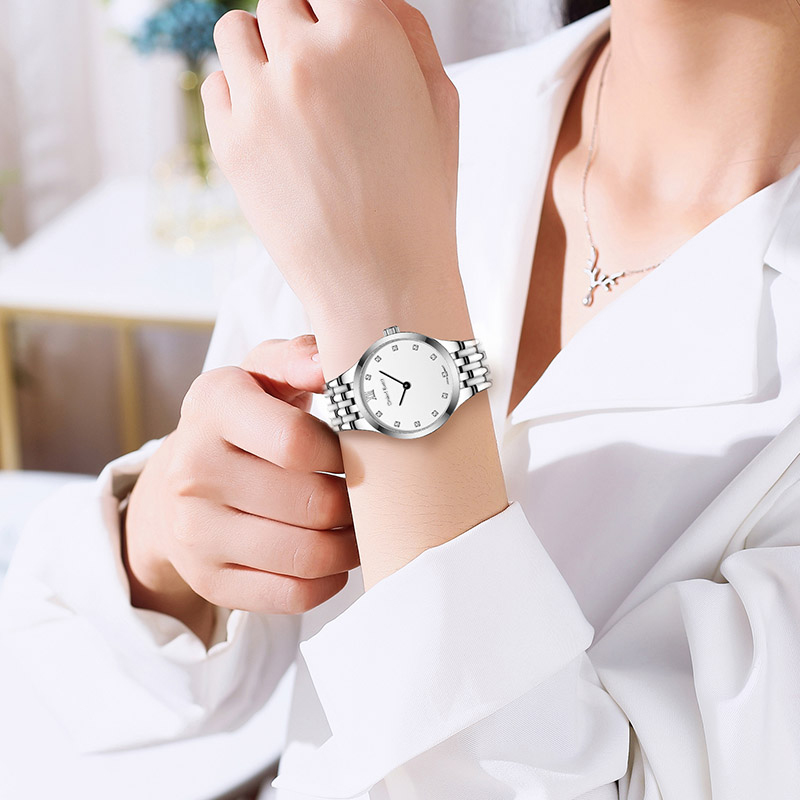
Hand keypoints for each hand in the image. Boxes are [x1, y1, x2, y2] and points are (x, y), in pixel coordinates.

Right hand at [122, 335, 358, 645]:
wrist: (173, 489)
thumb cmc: (241, 423)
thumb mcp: (261, 375)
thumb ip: (298, 358)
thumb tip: (329, 363)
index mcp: (213, 406)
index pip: (296, 442)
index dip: (344, 453)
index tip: (358, 452)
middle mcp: (194, 469)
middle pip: (311, 504)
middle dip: (354, 503)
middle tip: (371, 497)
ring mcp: (196, 531)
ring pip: (307, 555)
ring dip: (350, 546)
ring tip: (358, 527)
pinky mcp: (208, 579)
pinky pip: (291, 595)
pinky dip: (329, 582)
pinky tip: (334, 560)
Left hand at [202, 0, 459, 320]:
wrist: (381, 281)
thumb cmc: (420, 196)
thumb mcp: (442, 103)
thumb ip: (407, 29)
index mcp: (364, 36)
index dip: (337, 10)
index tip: (338, 32)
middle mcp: (303, 58)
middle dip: (302, 28)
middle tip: (323, 76)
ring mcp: (258, 101)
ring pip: (236, 30)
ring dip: (262, 49)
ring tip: (291, 94)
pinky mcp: (228, 143)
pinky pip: (214, 83)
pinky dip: (238, 92)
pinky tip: (270, 126)